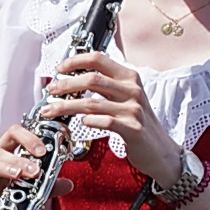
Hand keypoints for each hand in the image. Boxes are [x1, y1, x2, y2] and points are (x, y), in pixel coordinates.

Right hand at [0, 122, 52, 209]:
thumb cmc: (7, 192)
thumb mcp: (31, 186)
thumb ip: (48, 185)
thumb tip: (67, 183)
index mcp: (4, 154)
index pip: (13, 134)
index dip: (28, 138)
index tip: (42, 150)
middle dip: (18, 159)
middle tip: (35, 170)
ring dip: (1, 168)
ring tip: (17, 176)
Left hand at [37, 50, 179, 182]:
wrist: (160, 150)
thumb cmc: (137, 122)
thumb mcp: (124, 97)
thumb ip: (104, 86)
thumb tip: (73, 78)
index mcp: (129, 78)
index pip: (99, 59)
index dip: (75, 61)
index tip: (59, 68)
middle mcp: (132, 90)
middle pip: (91, 79)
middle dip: (65, 85)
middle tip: (50, 91)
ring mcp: (133, 109)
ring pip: (91, 103)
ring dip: (65, 107)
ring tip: (49, 111)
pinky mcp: (133, 129)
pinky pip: (106, 121)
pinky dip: (89, 121)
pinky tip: (81, 123)